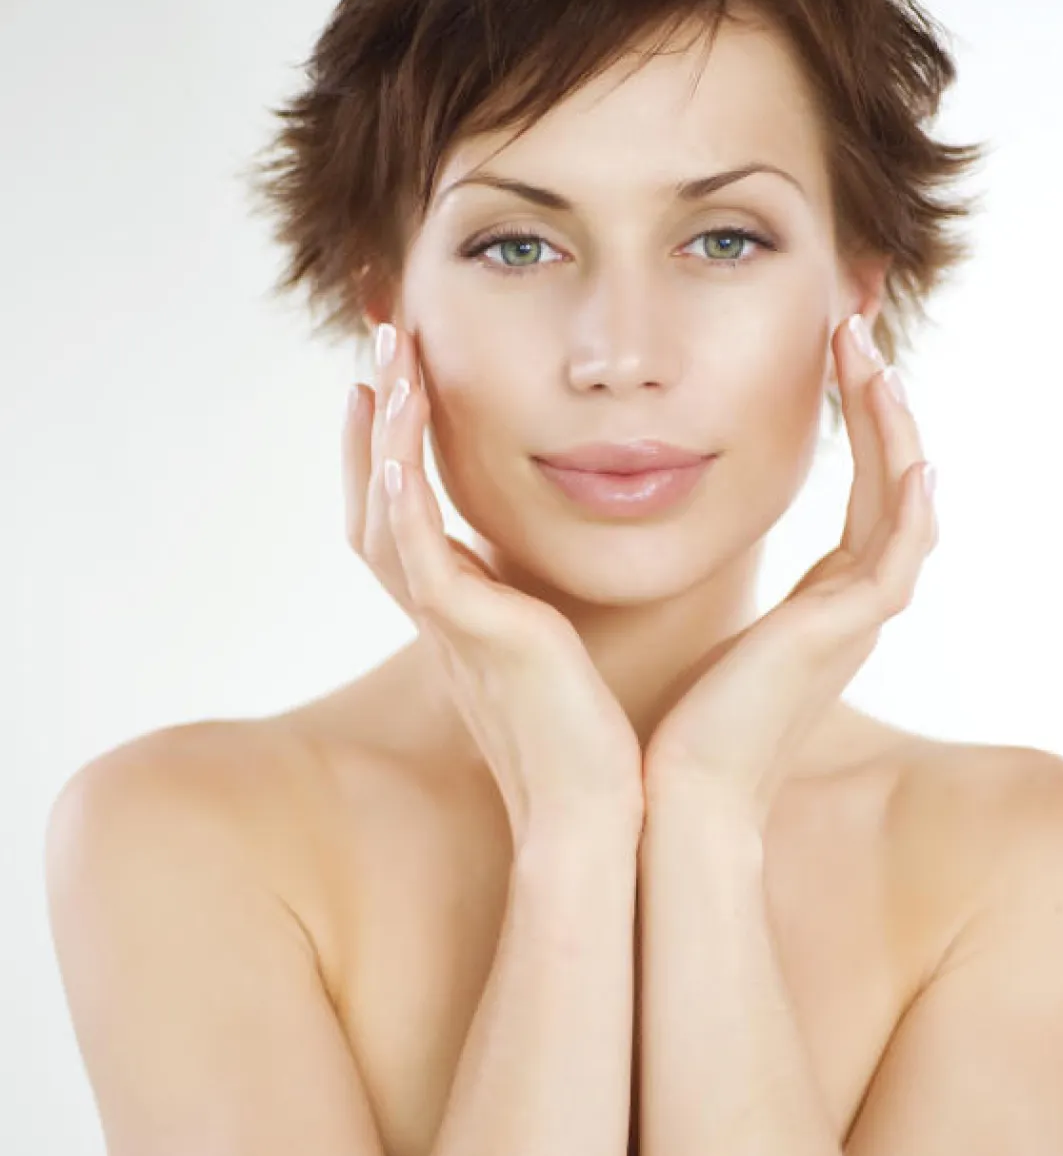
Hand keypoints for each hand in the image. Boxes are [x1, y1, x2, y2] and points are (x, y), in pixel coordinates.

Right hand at [343, 323, 644, 845]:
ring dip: (384, 435)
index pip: (400, 521)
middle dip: (374, 423)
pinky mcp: (473, 636)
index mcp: (459, 617)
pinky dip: (401, 499)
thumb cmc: (590, 741)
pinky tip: (397, 445)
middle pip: (373, 504)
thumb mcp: (560, 653)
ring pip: (385, 516)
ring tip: (391, 359)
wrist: (596, 812)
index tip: (393, 387)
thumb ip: (544, 609)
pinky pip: (417, 554)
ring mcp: (447, 626)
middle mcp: (439, 616)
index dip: (386, 454)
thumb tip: (560, 577)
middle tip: (382, 343)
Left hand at [641, 314, 937, 830]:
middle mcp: (850, 607)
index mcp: (819, 604)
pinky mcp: (848, 631)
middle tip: (857, 325)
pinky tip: (904, 441)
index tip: (832, 354)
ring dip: (893, 425)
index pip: (860, 495)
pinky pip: (898, 550)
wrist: (675, 790)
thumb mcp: (686, 618)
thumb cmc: (671, 716)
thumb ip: (688, 568)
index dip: (856, 424)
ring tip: (868, 354)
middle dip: (879, 402)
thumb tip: (635, 514)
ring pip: (905, 502)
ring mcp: (857, 620)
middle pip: (893, 483)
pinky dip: (910, 496)